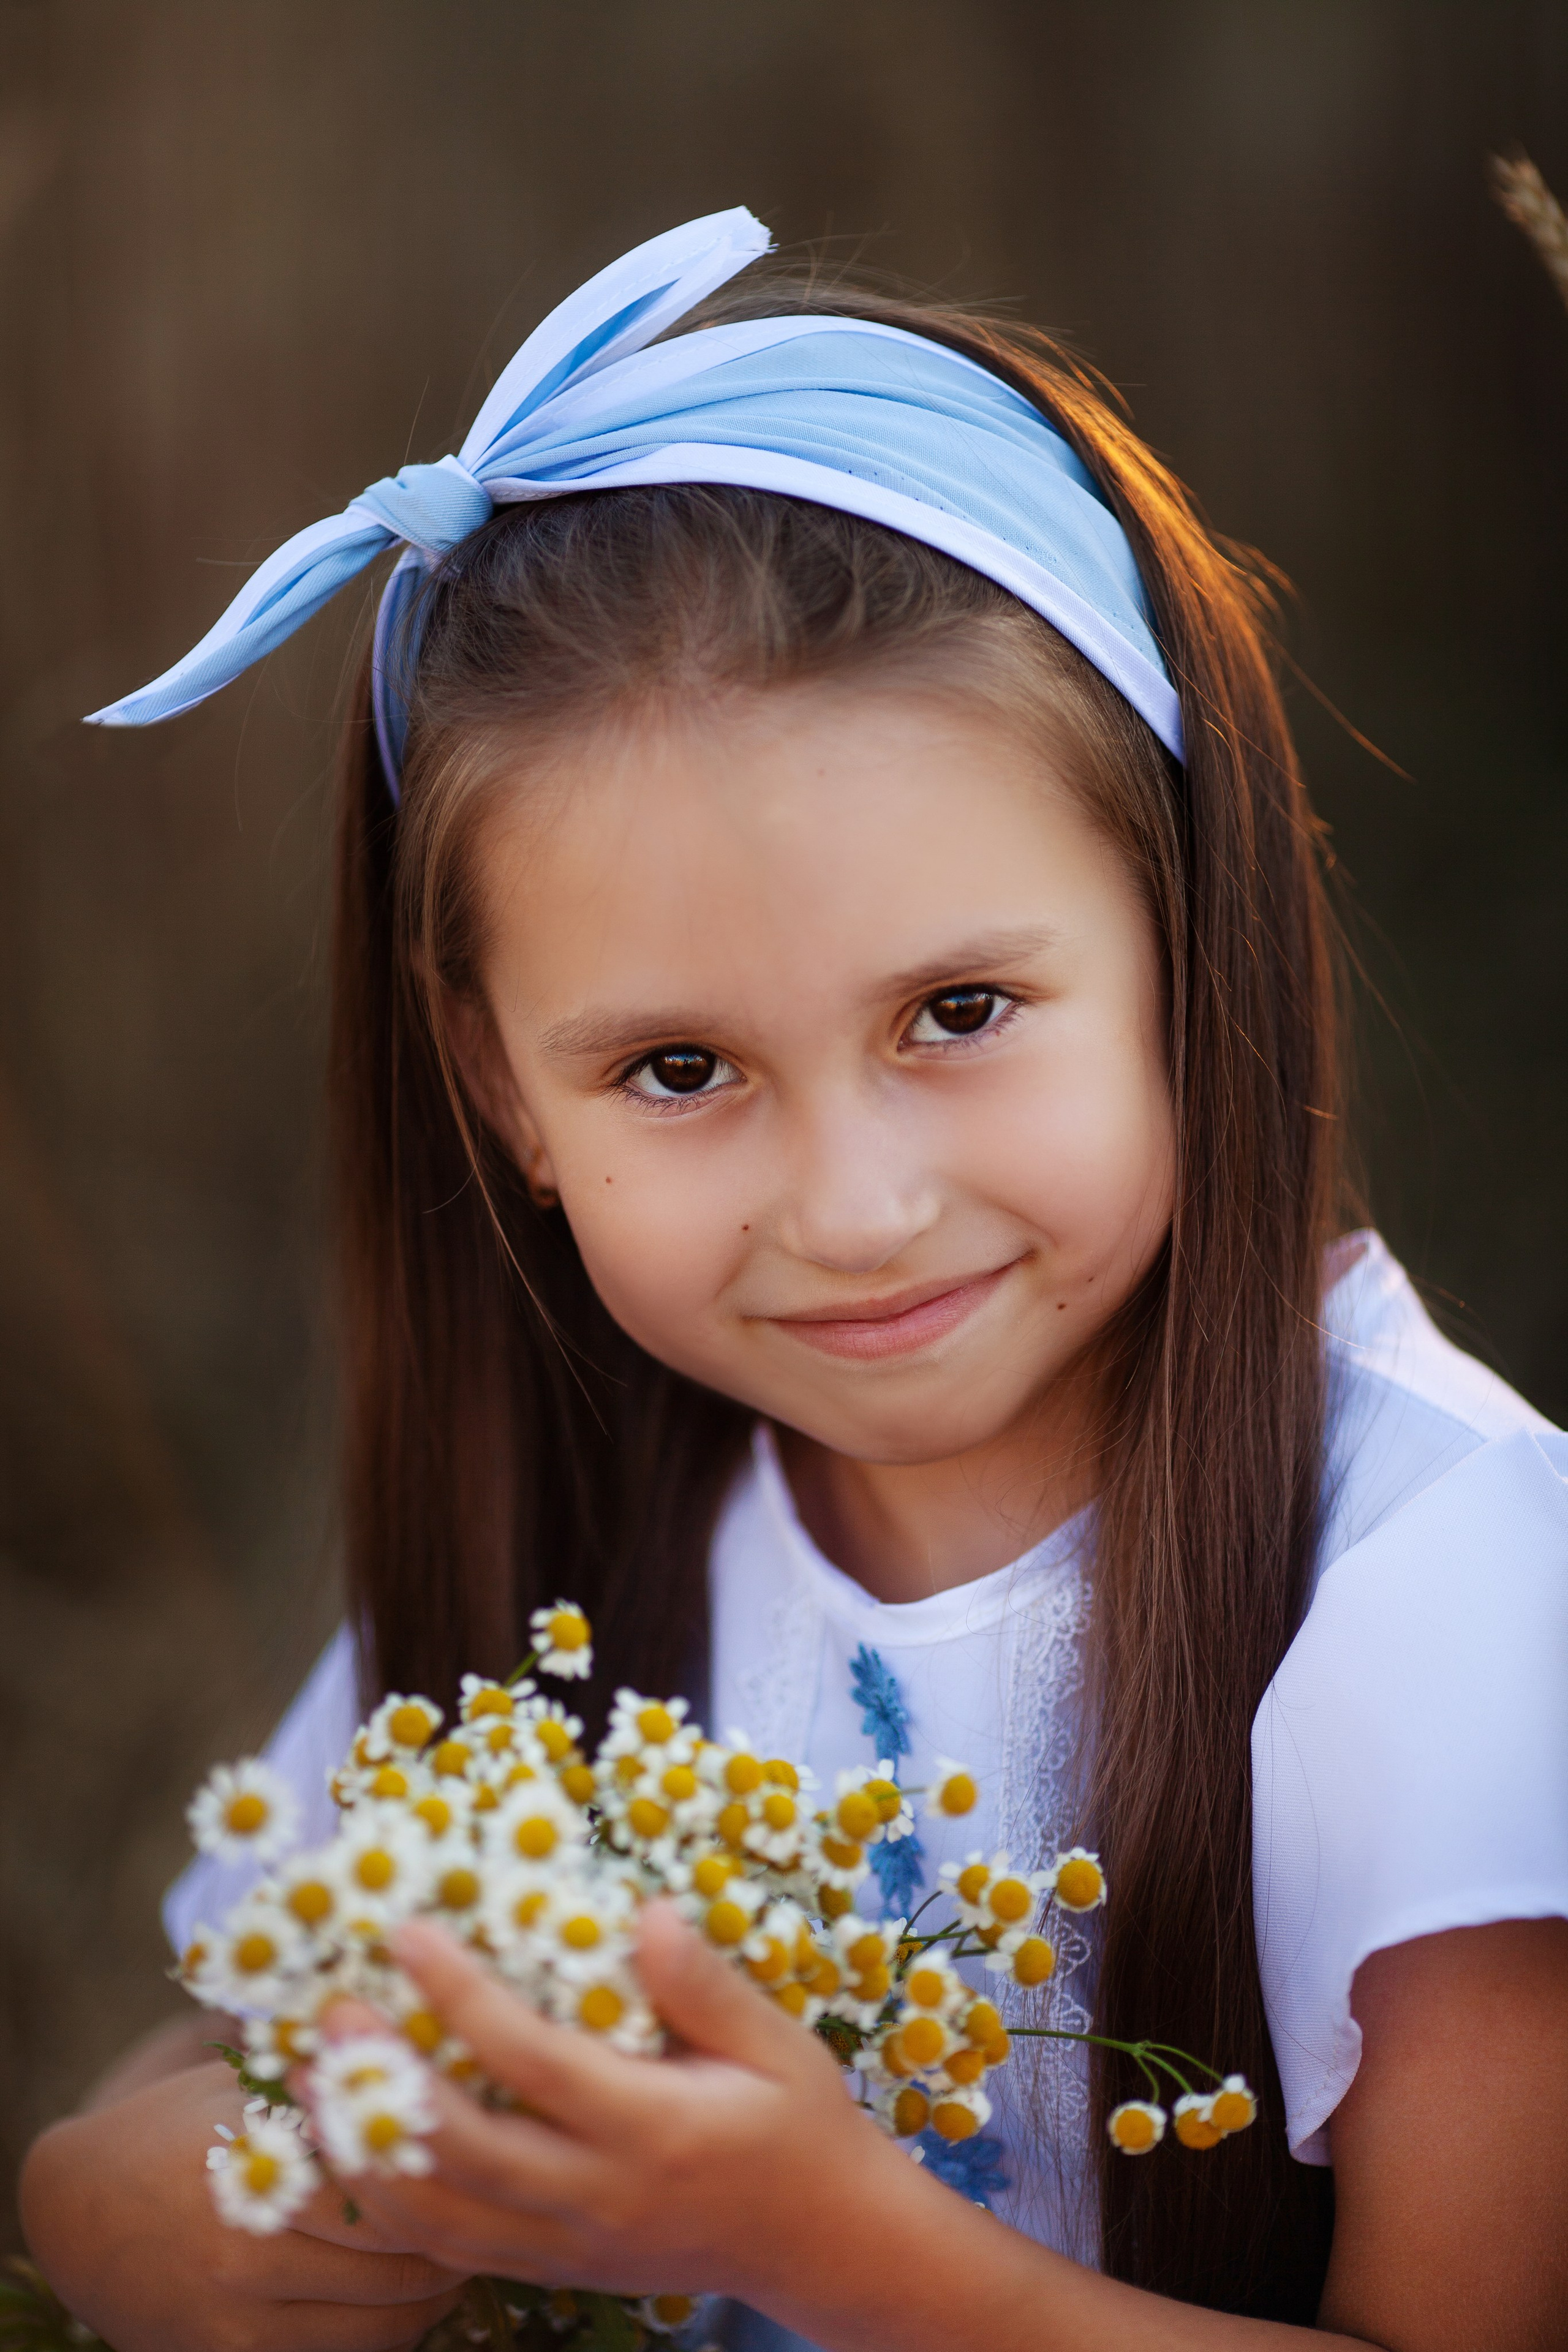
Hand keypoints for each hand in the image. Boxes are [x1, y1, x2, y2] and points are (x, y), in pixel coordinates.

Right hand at [19, 2059, 467, 2351]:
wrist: (77, 2210)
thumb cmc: (177, 2126)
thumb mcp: (244, 2085)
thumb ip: (328, 2081)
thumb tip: (437, 2048)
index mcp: (260, 2160)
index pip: (390, 2175)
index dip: (449, 2164)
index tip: (488, 2142)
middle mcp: (250, 2245)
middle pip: (400, 2253)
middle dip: (457, 2228)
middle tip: (497, 2199)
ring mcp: (242, 2314)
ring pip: (388, 2316)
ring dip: (439, 2286)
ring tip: (469, 2246)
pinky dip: (394, 2328)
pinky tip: (415, 2292)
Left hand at [304, 1904, 924, 2308]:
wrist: (825, 2245)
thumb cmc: (801, 2126)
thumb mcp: (778, 2043)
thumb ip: (706, 1985)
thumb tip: (645, 1913)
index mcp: (652, 2129)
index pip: (531, 2061)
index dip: (459, 1996)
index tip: (405, 1934)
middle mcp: (598, 2196)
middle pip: (461, 2150)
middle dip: (382, 2082)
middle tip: (329, 2013)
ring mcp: (570, 2243)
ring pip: (439, 2215)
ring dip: (365, 2151)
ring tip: (309, 2082)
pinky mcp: (557, 2268)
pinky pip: (454, 2248)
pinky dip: (393, 2204)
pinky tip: (354, 2151)